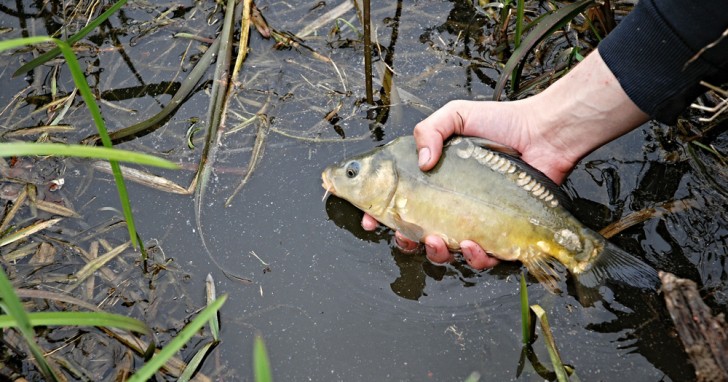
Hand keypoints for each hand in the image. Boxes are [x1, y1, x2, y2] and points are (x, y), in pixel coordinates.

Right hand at [363, 49, 648, 269]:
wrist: (544, 134)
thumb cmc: (502, 123)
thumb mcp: (457, 115)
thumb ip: (429, 130)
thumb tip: (422, 163)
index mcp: (435, 182)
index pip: (399, 203)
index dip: (380, 216)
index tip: (370, 220)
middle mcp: (452, 206)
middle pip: (417, 236)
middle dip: (405, 242)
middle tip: (405, 235)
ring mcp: (475, 222)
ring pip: (446, 253)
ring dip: (436, 254)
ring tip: (437, 241)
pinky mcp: (501, 235)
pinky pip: (483, 258)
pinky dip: (475, 257)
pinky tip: (474, 244)